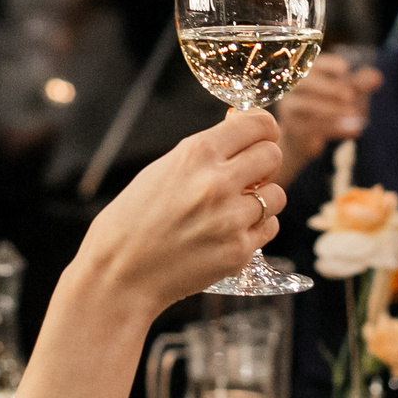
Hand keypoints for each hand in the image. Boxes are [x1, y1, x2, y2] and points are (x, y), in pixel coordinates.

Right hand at [72, 112, 284, 315]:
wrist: (120, 273)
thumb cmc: (134, 219)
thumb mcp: (163, 169)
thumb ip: (205, 152)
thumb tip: (242, 130)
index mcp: (196, 153)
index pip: (259, 123)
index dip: (264, 129)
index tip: (262, 135)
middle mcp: (217, 182)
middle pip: (273, 155)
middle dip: (264, 163)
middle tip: (249, 174)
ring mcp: (231, 219)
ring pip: (277, 194)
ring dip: (262, 199)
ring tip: (234, 208)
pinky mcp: (238, 251)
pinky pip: (270, 227)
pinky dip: (256, 228)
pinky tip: (230, 231)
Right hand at [275, 55, 380, 180]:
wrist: (301, 140)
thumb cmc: (324, 108)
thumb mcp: (344, 94)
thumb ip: (358, 84)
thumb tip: (377, 77)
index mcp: (304, 74)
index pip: (311, 64)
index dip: (327, 64)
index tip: (344, 68)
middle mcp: (292, 89)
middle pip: (305, 83)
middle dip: (329, 88)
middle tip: (350, 95)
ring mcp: (289, 109)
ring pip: (308, 107)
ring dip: (333, 110)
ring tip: (355, 115)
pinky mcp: (293, 130)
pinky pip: (311, 127)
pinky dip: (334, 129)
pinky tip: (354, 130)